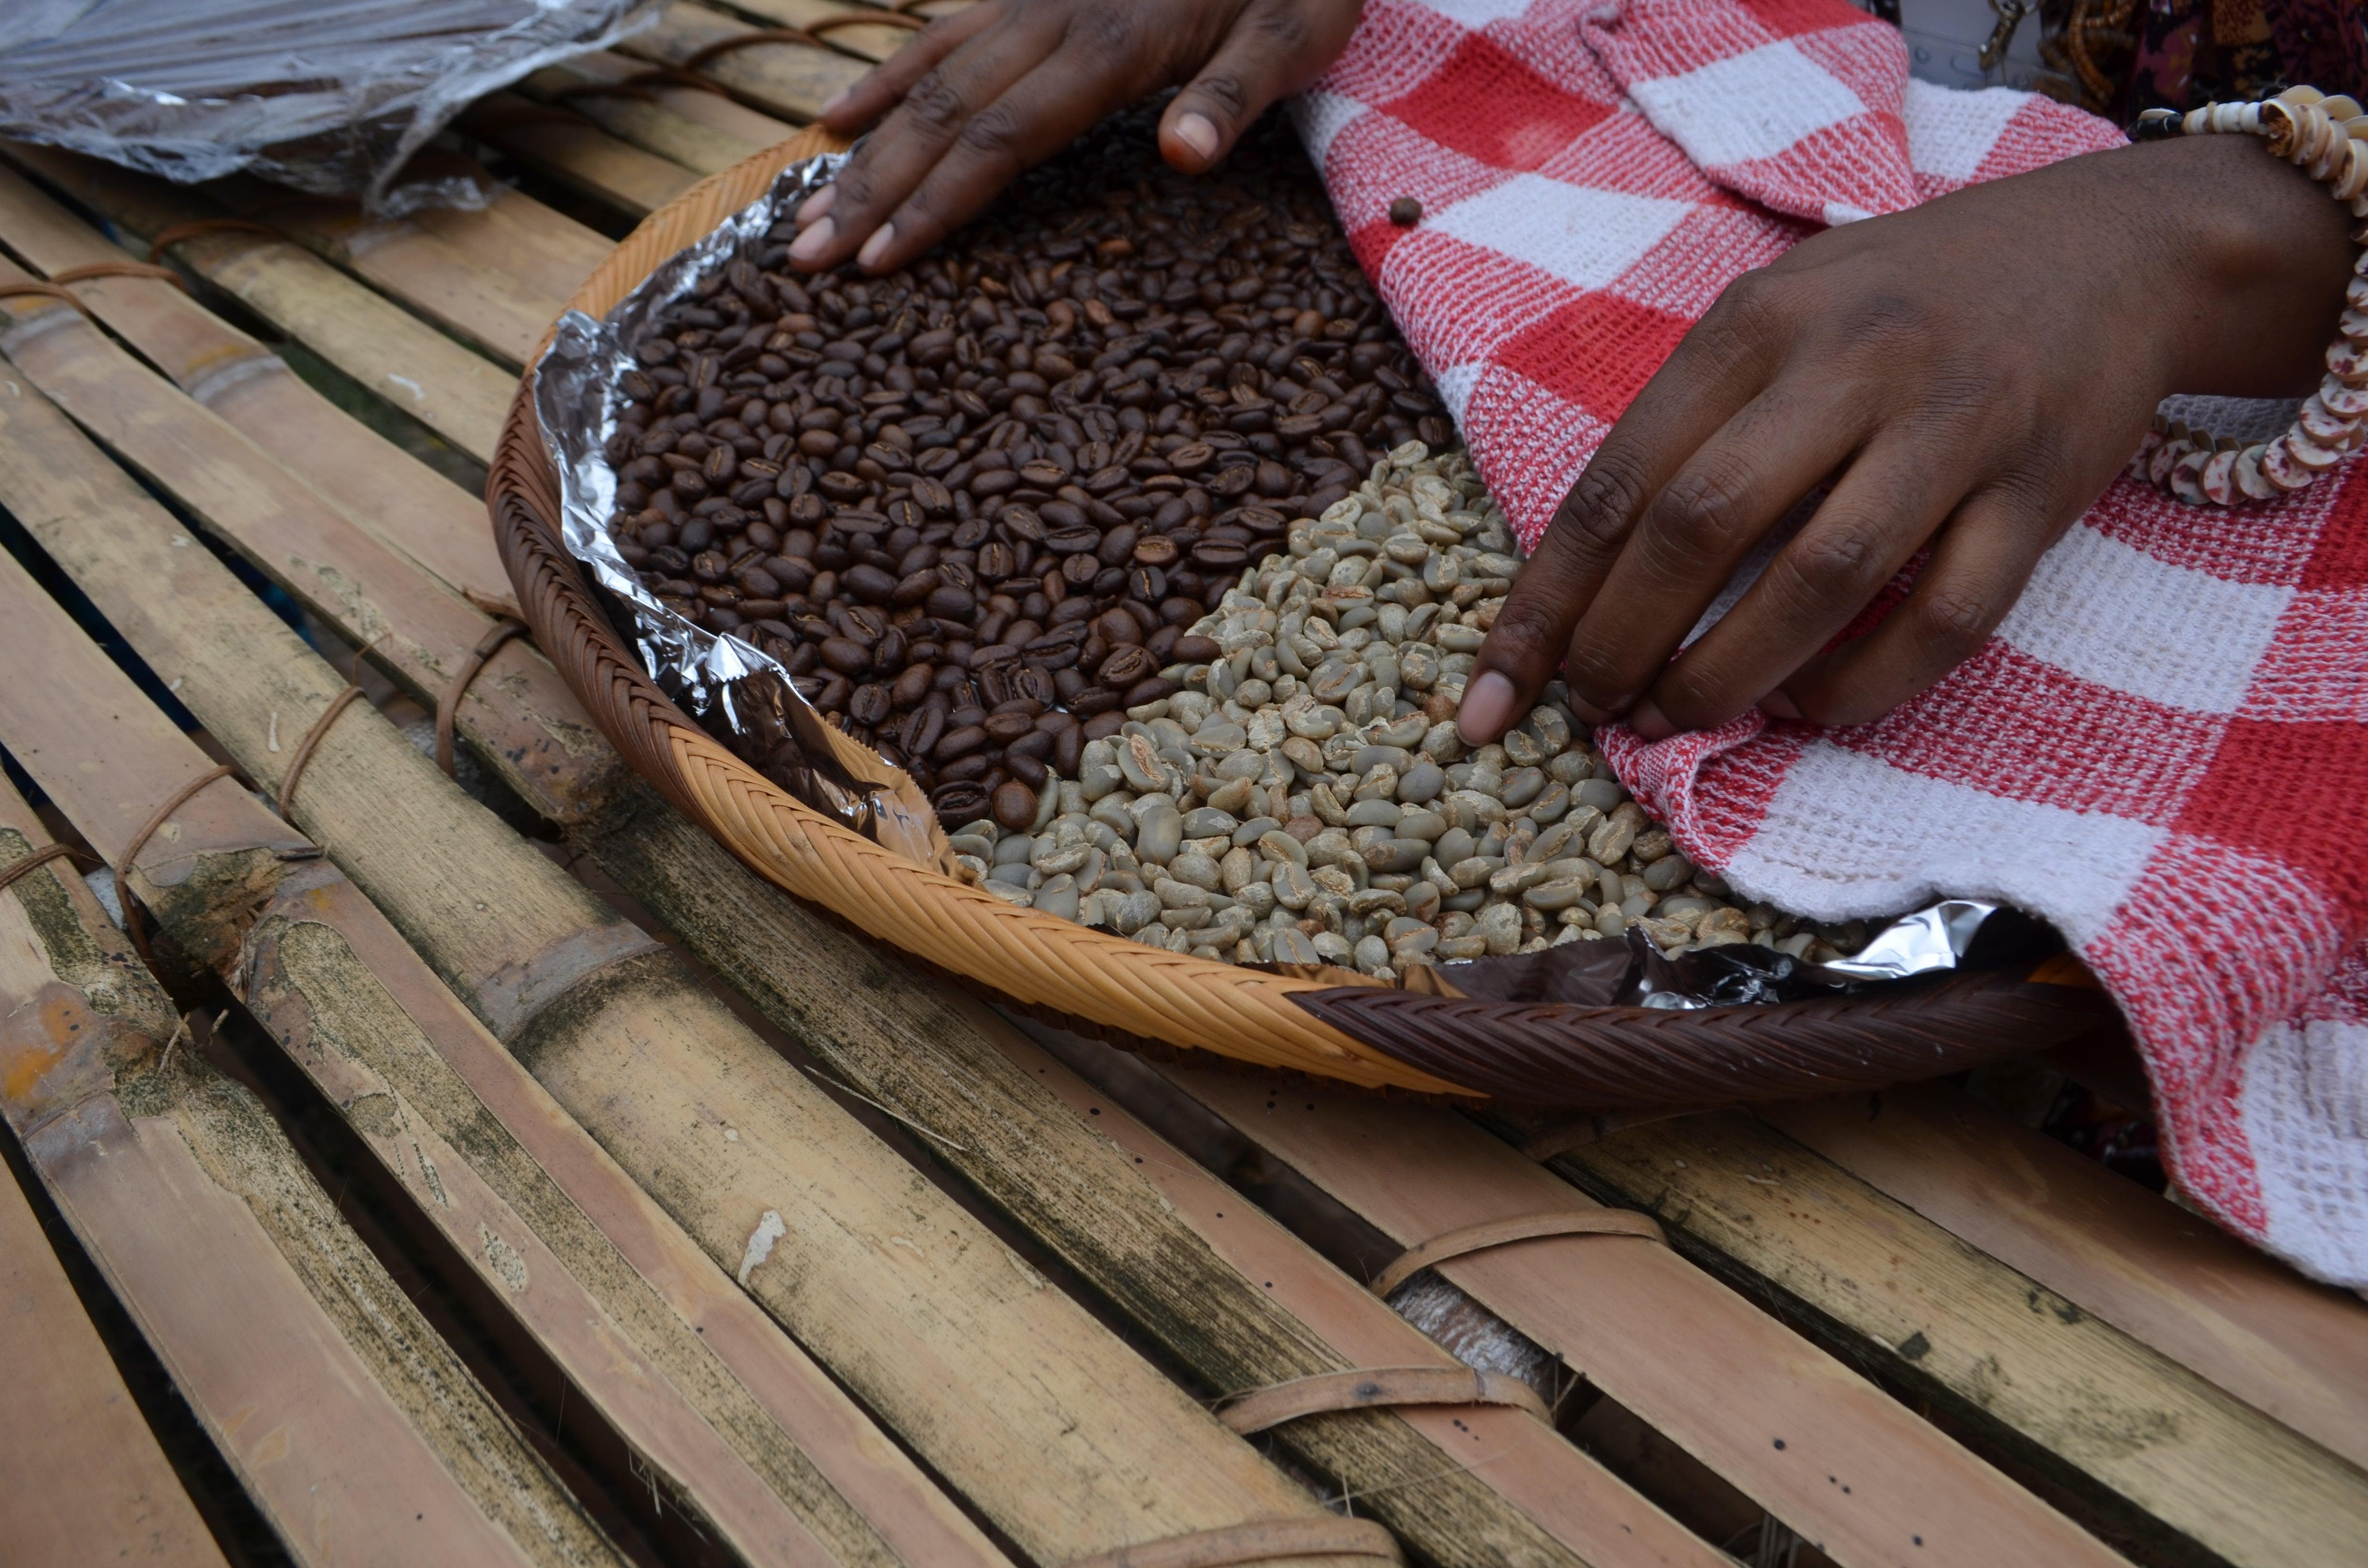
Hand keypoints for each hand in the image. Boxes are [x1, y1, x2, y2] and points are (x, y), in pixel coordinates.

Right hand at [788, 0, 1363, 274]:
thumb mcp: (1294, 32)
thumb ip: (1236, 92)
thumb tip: (1184, 153)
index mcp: (1112, 43)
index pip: (1002, 137)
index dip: (936, 201)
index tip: (881, 261)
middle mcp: (1054, 18)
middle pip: (943, 114)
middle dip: (870, 191)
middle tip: (805, 258)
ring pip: (928, 78)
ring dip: (863, 149)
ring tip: (803, 209)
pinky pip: (942, 34)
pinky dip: (885, 79)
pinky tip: (836, 117)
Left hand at [1457, 131, 2354, 745]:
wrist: (2107, 248)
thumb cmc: (1903, 302)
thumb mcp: (1778, 317)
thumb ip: (1693, 425)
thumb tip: (1589, 581)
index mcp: (1757, 325)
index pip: (1616, 483)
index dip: (1544, 605)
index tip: (1489, 698)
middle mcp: (1850, 366)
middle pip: (1702, 527)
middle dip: (1626, 642)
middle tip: (1600, 710)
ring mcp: (1952, 427)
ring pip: (1821, 580)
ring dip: (1731, 673)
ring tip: (1680, 717)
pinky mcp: (2039, 492)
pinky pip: (1942, 618)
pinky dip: (1862, 684)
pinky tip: (1809, 707)